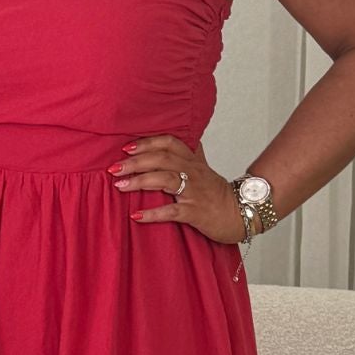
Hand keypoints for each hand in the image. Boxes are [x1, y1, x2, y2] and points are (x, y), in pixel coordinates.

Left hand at [110, 136, 246, 243]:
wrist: (241, 213)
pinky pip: (171, 211)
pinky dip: (153, 213)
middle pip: (162, 159)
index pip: (169, 143)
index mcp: (193, 161)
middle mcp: (193, 172)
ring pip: (165, 180)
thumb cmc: (217, 193)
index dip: (148, 142)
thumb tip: (177, 138)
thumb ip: (190, 153)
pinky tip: (136, 216)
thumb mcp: (204, 168)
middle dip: (135, 162)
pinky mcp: (194, 212)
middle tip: (113, 168)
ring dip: (140, 182)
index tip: (127, 147)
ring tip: (119, 186)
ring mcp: (194, 192)